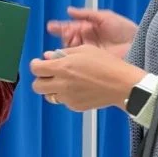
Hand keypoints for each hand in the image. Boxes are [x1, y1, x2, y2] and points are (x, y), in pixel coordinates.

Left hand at [29, 45, 145, 111]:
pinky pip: (63, 101)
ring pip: (48, 96)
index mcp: (63, 67)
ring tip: (63, 82)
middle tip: (48, 74)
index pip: (36, 68)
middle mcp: (62, 84)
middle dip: (40, 79)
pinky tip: (77, 88)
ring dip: (51, 88)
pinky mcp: (75, 106)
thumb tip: (48, 56)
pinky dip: (66, 96)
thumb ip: (63, 53)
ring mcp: (68, 97)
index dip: (35, 64)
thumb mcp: (84, 50)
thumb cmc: (107, 64)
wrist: (122, 85)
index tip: (39, 62)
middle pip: (37, 86)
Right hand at [47, 7, 136, 59]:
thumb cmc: (125, 29)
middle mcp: (87, 41)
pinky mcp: (93, 64)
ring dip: (64, 52)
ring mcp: (89, 53)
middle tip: (59, 39)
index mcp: (88, 29)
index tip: (51, 27)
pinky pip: (79, 63)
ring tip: (59, 52)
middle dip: (61, 40)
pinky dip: (72, 62)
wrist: (138, 45)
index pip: (70, 28)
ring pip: (71, 53)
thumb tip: (69, 10)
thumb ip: (86, 14)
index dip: (60, 28)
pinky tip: (67, 61)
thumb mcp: (105, 17)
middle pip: (68, 41)